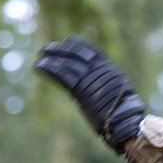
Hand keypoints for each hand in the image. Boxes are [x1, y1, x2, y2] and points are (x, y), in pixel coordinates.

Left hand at [34, 36, 144, 153]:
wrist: (124, 122)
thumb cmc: (123, 113)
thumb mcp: (118, 91)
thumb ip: (106, 83)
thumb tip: (100, 82)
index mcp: (109, 69)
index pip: (91, 51)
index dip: (78, 45)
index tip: (68, 40)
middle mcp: (99, 71)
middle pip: (76, 55)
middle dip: (61, 50)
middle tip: (48, 48)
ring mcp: (89, 81)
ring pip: (67, 64)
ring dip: (52, 58)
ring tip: (41, 56)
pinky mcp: (80, 91)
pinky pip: (62, 76)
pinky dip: (49, 69)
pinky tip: (39, 66)